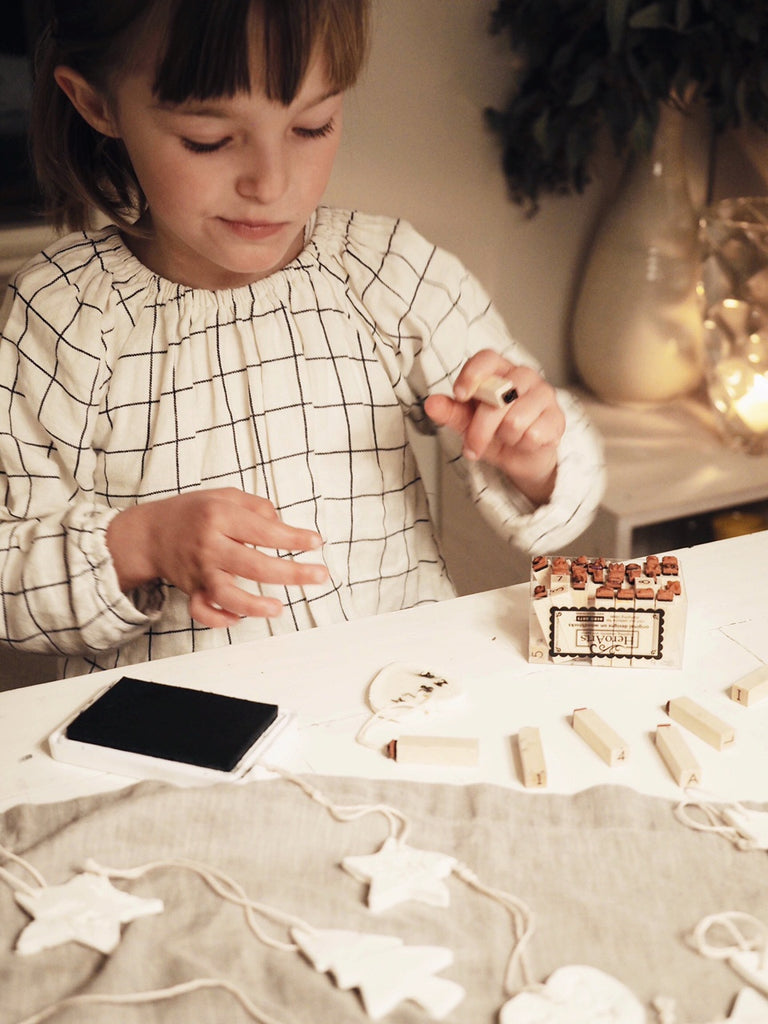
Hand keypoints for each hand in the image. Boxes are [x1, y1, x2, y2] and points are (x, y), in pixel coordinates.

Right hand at [107, 488, 328, 627]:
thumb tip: (284, 527)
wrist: (150, 533)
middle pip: (254, 565)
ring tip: (279, 609)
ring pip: (227, 595)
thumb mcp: (225, 496)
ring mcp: (200, 571)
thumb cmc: (194, 513)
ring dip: (254, 605)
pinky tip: (240, 618)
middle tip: (320, 575)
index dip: (293, 538)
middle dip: (292, 573)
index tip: (316, 542)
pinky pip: (203, 612)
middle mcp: (209, 545)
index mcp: (220, 517)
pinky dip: (219, 619)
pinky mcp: (191, 590)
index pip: (264, 531)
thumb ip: (257, 507)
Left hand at [423, 350, 563, 504]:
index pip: (487, 358)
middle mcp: (524, 376)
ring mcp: (544, 394)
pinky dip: (523, 445)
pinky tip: (525, 442)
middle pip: (497, 398)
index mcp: (500, 370)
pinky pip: (533, 435)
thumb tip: (431, 404)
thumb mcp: (467, 423)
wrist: (523, 456)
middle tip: (474, 446)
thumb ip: (450, 412)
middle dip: (480, 430)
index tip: (460, 395)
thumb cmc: (494, 432)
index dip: (472, 374)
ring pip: (515, 420)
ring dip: (505, 438)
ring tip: (506, 438)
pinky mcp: (557, 417)